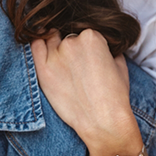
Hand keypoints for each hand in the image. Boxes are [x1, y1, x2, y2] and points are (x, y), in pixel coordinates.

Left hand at [30, 29, 134, 148]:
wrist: (103, 122)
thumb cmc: (115, 96)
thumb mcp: (120, 64)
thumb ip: (108, 48)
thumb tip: (102, 46)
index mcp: (92, 36)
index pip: (85, 33)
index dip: (88, 47)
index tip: (90, 60)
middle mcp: (72, 41)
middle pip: (68, 37)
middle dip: (72, 49)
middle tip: (77, 67)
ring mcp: (55, 54)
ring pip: (51, 41)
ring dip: (56, 49)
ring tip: (65, 68)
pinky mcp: (43, 69)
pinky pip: (35, 47)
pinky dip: (39, 47)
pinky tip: (46, 55)